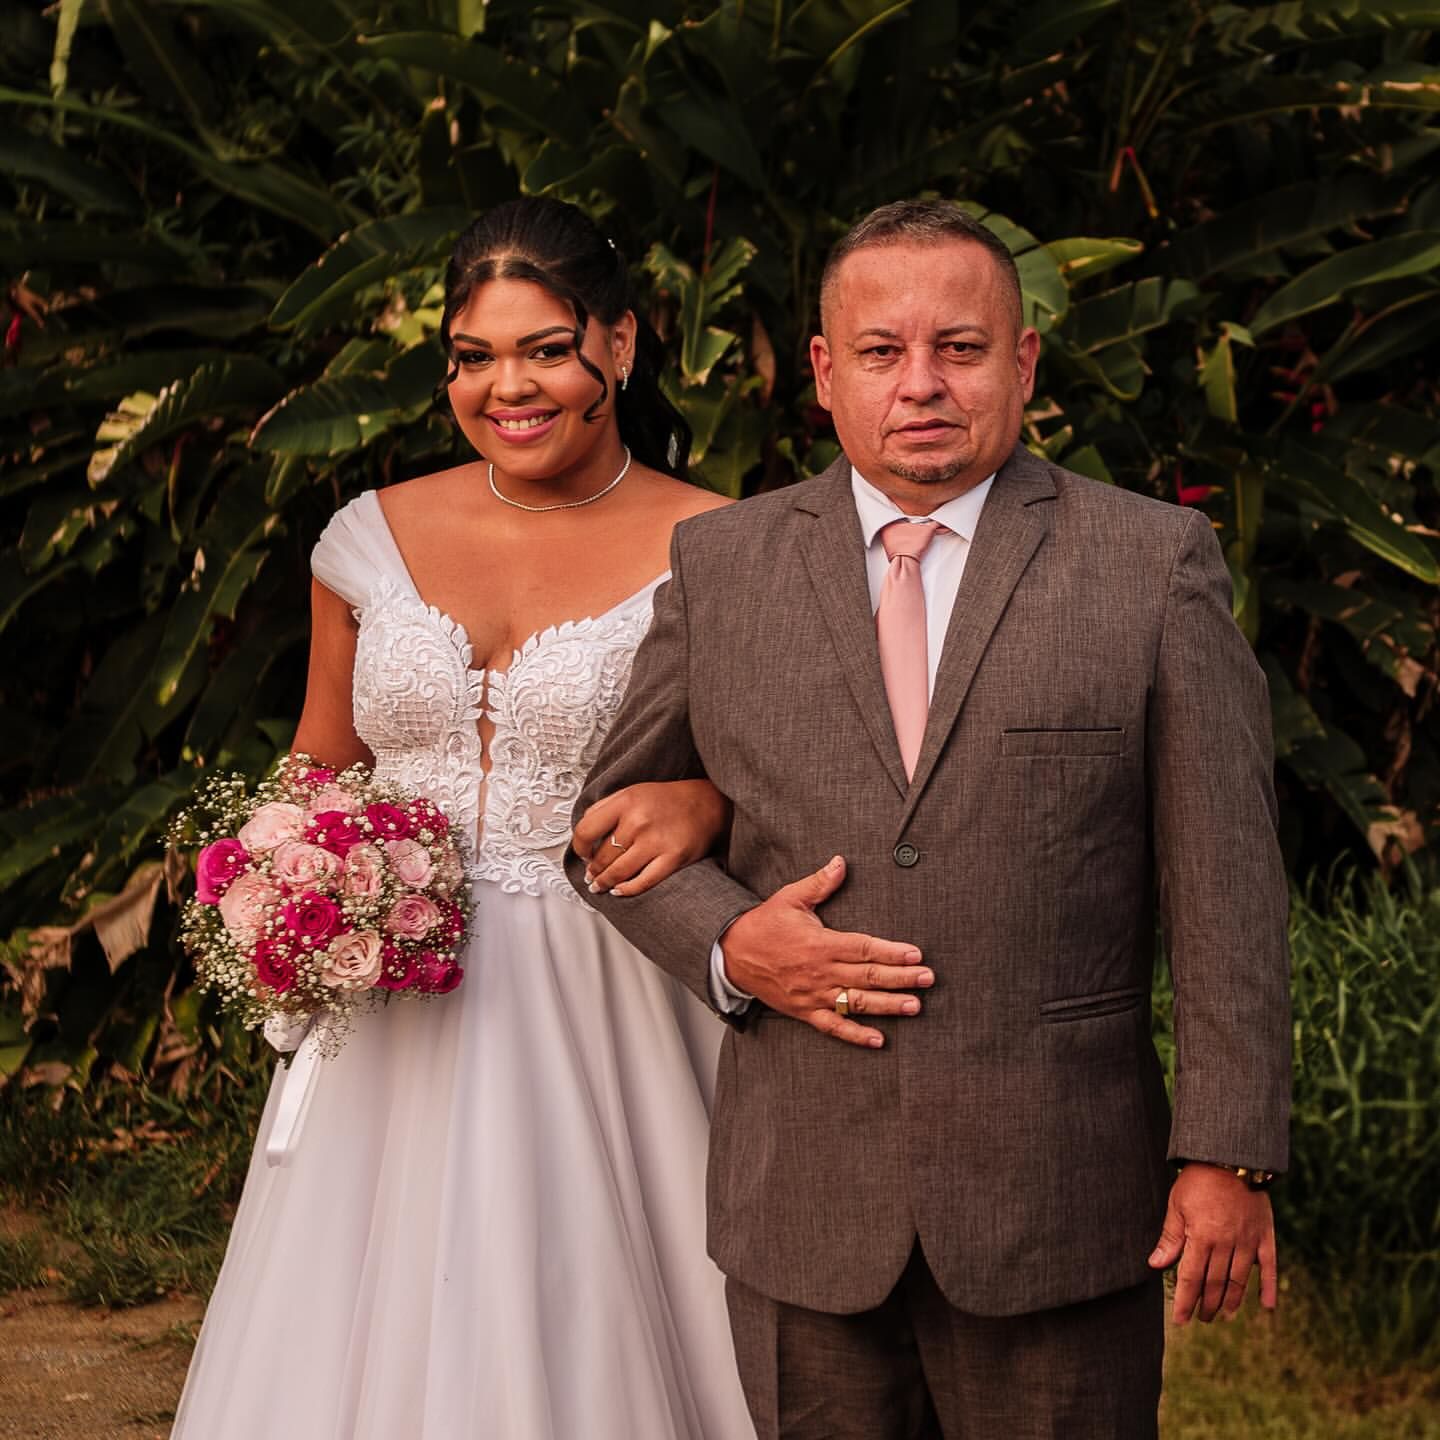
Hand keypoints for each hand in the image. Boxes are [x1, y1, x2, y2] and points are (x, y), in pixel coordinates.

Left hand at [573, 780, 730, 897]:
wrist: (708, 803)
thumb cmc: (668, 800)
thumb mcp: (632, 792)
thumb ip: (605, 809)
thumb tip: (583, 836)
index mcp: (626, 801)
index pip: (586, 831)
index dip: (579, 848)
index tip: (582, 854)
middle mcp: (639, 821)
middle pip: (601, 856)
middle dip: (593, 870)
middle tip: (591, 875)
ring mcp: (656, 841)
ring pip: (618, 872)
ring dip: (604, 883)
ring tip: (599, 885)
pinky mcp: (673, 858)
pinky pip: (643, 882)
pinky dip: (626, 890)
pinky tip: (619, 890)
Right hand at [721, 855, 932, 1048]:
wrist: (733, 954)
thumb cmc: (765, 924)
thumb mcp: (790, 898)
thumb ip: (819, 883)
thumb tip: (841, 862)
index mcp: (821, 943)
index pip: (864, 948)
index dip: (892, 952)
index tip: (916, 954)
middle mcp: (821, 972)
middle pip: (868, 977)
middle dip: (901, 978)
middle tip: (928, 979)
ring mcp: (814, 994)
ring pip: (857, 1004)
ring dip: (888, 1006)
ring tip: (915, 1006)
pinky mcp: (805, 1011)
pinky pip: (834, 1027)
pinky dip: (856, 1035)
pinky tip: (879, 1040)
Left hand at [1148, 1164, 1278, 1323]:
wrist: (1231, 1157)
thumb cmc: (1198, 1180)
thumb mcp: (1177, 1205)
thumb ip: (1170, 1238)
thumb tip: (1155, 1265)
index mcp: (1202, 1237)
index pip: (1191, 1278)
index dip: (1185, 1301)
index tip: (1180, 1320)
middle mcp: (1226, 1244)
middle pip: (1216, 1284)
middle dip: (1208, 1304)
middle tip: (1203, 1317)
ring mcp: (1248, 1241)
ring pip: (1240, 1281)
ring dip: (1233, 1302)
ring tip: (1225, 1315)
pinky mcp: (1265, 1236)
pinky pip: (1269, 1267)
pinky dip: (1268, 1288)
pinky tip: (1267, 1306)